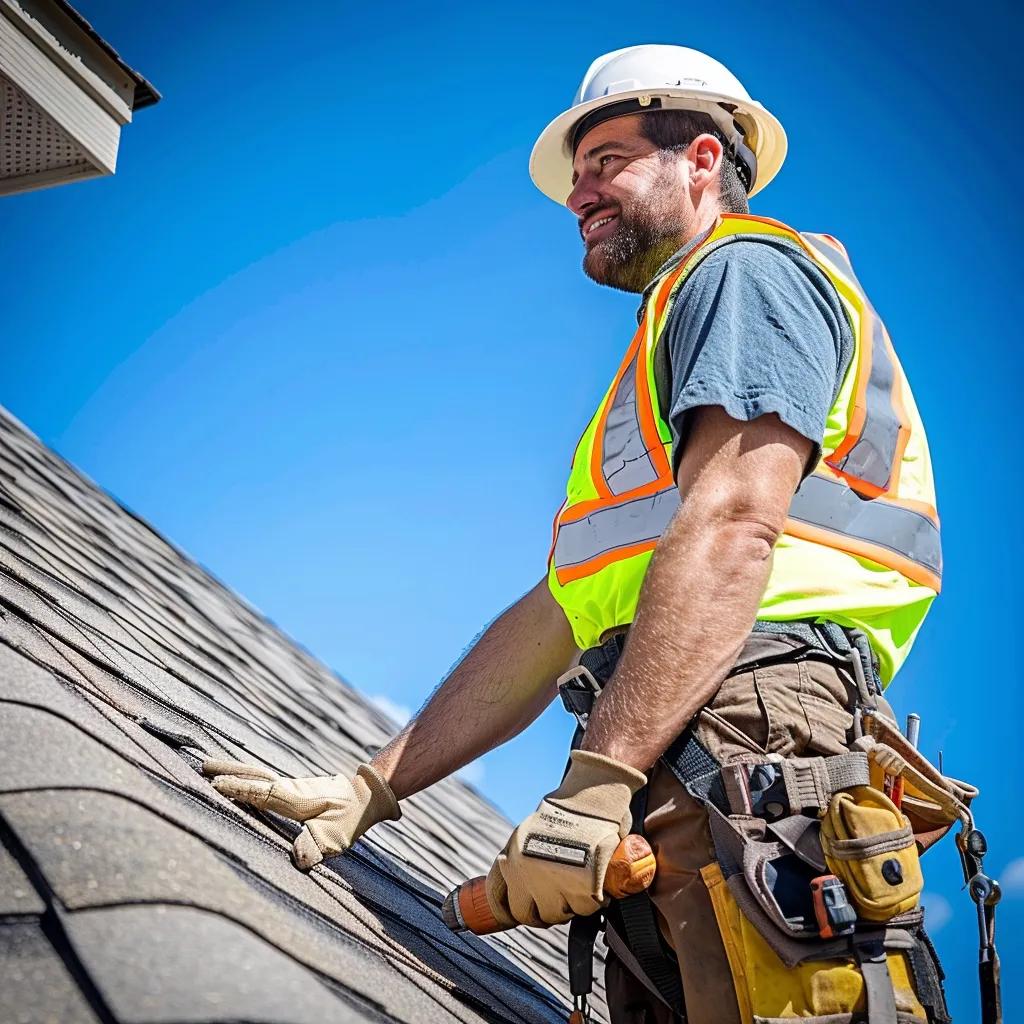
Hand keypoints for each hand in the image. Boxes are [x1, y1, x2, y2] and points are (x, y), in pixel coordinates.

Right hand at [203, 759, 399, 869]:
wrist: (367, 796)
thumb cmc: (350, 820)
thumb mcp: (336, 839)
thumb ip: (316, 849)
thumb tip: (298, 861)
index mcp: (295, 800)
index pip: (261, 793)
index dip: (239, 789)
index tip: (215, 784)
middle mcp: (290, 788)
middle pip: (255, 776)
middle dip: (229, 771)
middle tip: (202, 765)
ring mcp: (292, 785)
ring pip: (259, 775)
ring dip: (236, 770)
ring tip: (212, 766)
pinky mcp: (295, 788)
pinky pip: (266, 779)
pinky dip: (249, 776)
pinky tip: (242, 779)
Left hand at [485, 749, 645, 927]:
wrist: (591, 797)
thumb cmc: (565, 812)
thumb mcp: (526, 834)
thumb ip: (518, 862)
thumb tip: (514, 890)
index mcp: (511, 858)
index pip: (500, 903)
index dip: (509, 911)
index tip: (519, 911)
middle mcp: (528, 873)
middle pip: (529, 915)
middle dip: (543, 909)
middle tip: (557, 895)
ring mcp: (555, 881)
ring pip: (559, 915)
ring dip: (569, 904)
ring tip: (578, 881)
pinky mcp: (583, 885)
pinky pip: (585, 908)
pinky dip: (592, 899)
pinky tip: (593, 880)